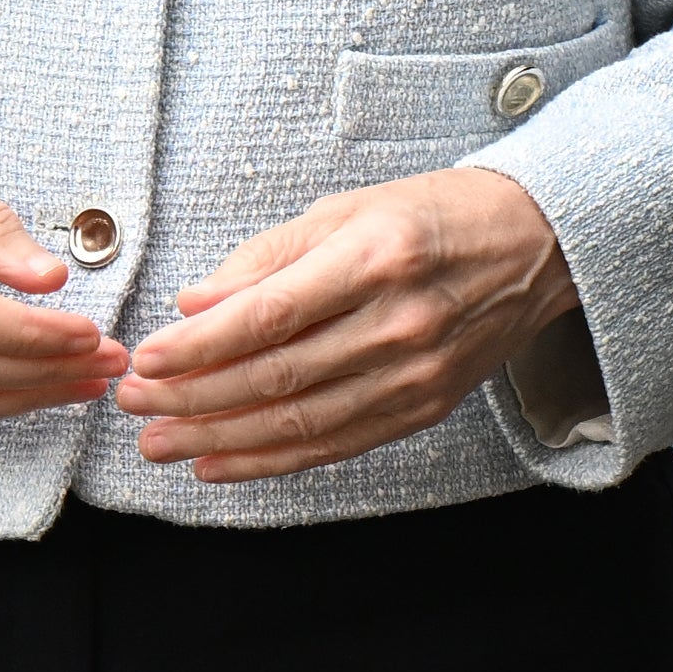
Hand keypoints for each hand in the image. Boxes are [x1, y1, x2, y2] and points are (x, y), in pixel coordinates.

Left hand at [118, 165, 580, 483]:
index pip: (271, 315)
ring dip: (219, 439)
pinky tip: (221, 462)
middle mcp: (400, 320)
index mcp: (377, 256)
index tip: (148, 357)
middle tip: (135, 402)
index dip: (201, 345)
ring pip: (300, 423)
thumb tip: (195, 302)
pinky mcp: (426, 407)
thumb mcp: (349, 209)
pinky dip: (271, 462)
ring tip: (161, 442)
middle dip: (193, 397)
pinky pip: (336, 446)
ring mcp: (417, 372)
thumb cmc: (435, 215)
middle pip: (278, 376)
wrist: (537, 243)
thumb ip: (268, 257)